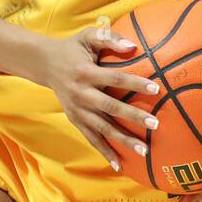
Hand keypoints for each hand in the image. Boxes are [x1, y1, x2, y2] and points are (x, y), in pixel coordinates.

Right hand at [40, 26, 160, 169]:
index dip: (135, 83)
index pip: (115, 78)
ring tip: (143, 150)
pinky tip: (119, 165)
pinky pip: (92, 138)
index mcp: (86, 72)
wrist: (45, 64)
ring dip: (123, 140)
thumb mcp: (88, 36)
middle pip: (110, 107)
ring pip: (102, 128)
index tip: (156, 88)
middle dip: (133, 116)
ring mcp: (77, 110)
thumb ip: (110, 39)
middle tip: (155, 124)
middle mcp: (81, 94)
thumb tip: (134, 46)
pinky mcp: (75, 120)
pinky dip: (105, 152)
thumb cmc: (73, 48)